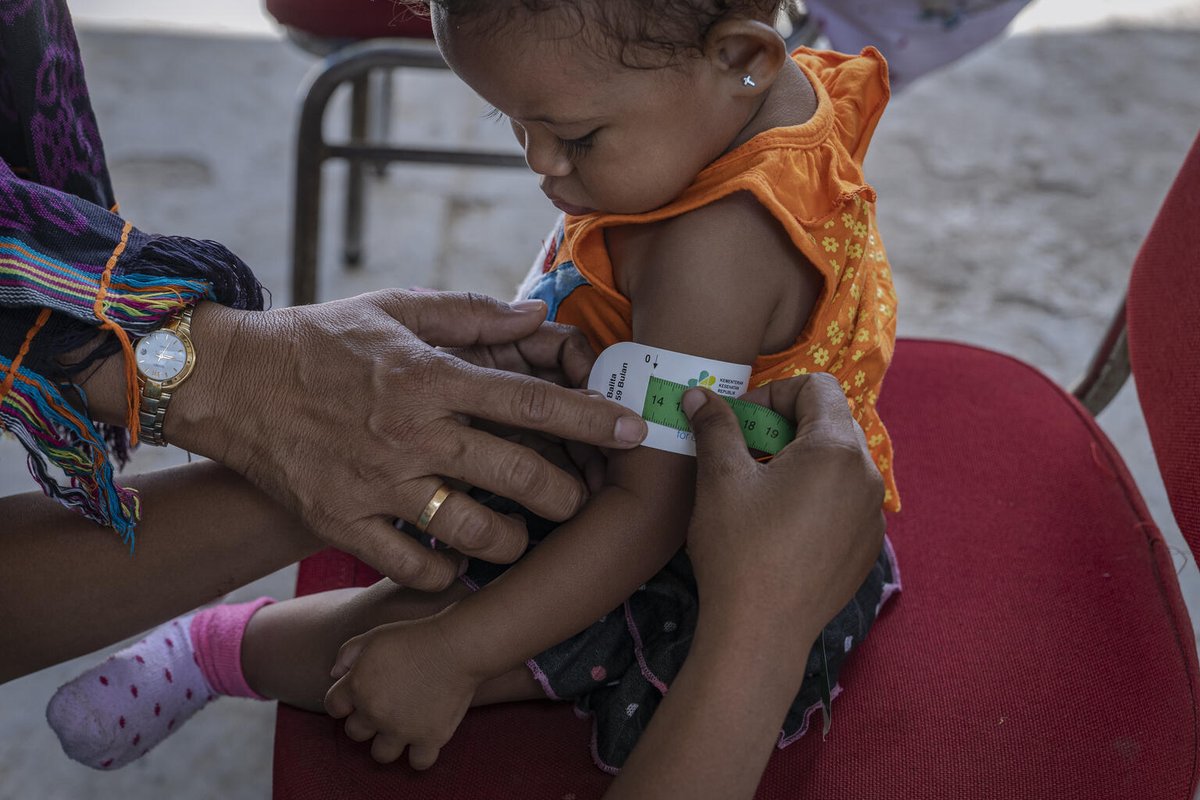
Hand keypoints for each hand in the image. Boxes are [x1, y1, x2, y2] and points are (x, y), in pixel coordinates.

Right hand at [165, 291, 646, 590]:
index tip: (632, 433)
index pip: (530, 402)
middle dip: (565, 495)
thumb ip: (470, 314)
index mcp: (429, 377)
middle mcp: (411, 433)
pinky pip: (411, 565)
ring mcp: (376, 483)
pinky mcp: (342, 522)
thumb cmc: (317, 340)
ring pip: (471, 532)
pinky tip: (454, 561)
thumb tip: (537, 316)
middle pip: (516, 475)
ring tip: (518, 536)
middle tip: (580, 501)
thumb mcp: (393, 309)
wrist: (229, 381)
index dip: (589, 419)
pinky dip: (443, 571)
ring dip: (509, 542)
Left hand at [324, 615, 478, 768]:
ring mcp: (402, 729)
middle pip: (355, 732)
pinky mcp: (429, 737)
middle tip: (386, 705)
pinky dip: (420, 753)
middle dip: (367, 720)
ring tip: (402, 725)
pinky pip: (418, 762)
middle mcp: (375, 712)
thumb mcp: (375, 635)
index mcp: (358, 686)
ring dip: (388, 742)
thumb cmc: (417, 637)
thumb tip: (336, 675)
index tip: (362, 694)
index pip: (334, 706)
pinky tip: (424, 738)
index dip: (346, 700)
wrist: (456, 647)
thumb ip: (348, 653)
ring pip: (381, 754)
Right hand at [682, 373, 884, 630]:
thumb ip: (716, 426)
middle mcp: (867, 476)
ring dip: (800, 461)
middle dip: (786, 427)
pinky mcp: (867, 547)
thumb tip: (700, 395)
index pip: (817, 387)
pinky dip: (816, 496)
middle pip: (830, 423)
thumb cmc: (739, 549)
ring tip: (761, 490)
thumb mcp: (720, 478)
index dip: (774, 394)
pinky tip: (780, 526)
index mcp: (837, 449)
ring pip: (838, 463)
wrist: (760, 633)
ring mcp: (873, 515)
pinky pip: (845, 500)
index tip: (741, 425)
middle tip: (746, 455)